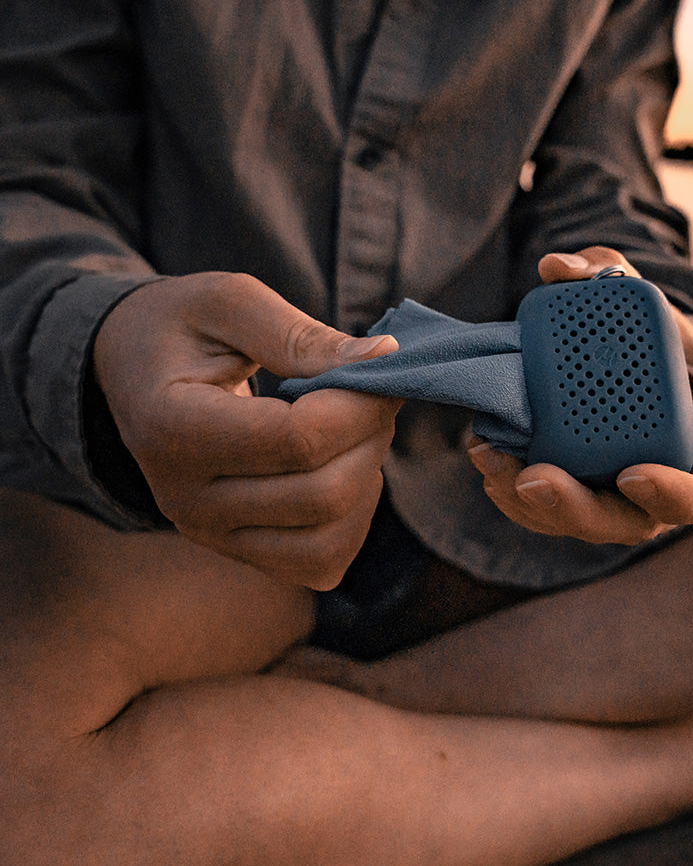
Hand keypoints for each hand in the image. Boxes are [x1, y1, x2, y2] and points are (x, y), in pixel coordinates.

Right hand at [93, 272, 400, 588]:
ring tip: (354, 427)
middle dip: (371, 437)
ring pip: (329, 539)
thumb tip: (385, 359)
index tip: (381, 368)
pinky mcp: (236, 553)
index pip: (299, 440)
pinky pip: (320, 562)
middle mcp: (183, 498)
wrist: (134, 372)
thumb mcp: (230, 303)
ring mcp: (208, 535)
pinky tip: (339, 466)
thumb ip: (302, 335)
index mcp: (172, 427)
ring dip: (366, 478)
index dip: (361, 406)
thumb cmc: (184, 328)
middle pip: (323, 494)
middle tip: (372, 394)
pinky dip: (352, 517)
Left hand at [467, 247, 692, 544]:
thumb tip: (556, 268)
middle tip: (534, 479)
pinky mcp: (588, 492)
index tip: (631, 474)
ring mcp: (627, 495)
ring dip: (535, 506)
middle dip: (579, 509)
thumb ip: (605, 271)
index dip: (678, 495)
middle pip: (634, 521)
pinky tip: (488, 460)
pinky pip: (554, 513)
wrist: (634, 355)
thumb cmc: (651, 328)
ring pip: (586, 523)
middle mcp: (672, 479)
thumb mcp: (639, 293)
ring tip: (490, 459)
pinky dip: (517, 497)